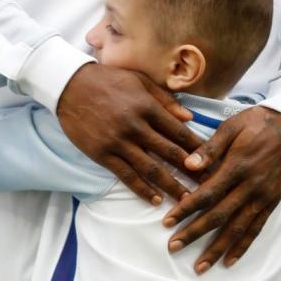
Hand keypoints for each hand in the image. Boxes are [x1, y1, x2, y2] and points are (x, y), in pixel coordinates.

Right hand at [57, 64, 198, 205]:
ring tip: (187, 201)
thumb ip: (164, 99)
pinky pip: (126, 175)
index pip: (178, 132)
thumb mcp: (139, 80)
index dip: (197, 148)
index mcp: (147, 106)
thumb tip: (189, 118)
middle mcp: (135, 126)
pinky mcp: (102, 154)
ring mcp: (118, 141)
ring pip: (150, 169)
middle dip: (191, 171)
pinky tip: (155, 200)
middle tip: (208, 186)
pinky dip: (142, 190)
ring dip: (170, 187)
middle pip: (169, 153)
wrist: (69, 85)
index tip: (212, 161)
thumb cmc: (107, 79)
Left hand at [162, 107, 280, 272]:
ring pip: (237, 229)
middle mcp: (251, 186)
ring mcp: (263, 196)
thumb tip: (187, 165)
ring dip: (217, 249)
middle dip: (195, 234)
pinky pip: (256, 229)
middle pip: (219, 216)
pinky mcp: (272, 202)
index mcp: (237, 166)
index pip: (207, 194)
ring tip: (200, 267)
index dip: (186, 210)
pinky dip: (243, 246)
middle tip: (173, 247)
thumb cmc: (255, 123)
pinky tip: (229, 261)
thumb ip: (209, 149)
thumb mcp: (230, 127)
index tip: (167, 221)